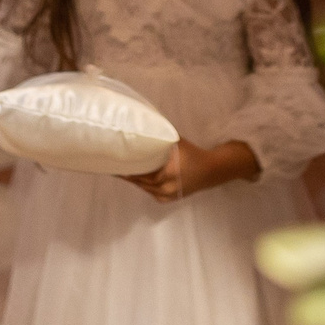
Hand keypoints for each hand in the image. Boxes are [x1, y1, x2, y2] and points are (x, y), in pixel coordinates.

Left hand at [121, 138, 258, 202]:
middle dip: (126, 173)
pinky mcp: (168, 199)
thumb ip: (160, 137)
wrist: (212, 171)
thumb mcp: (176, 142)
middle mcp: (164, 187)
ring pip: (143, 187)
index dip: (127, 167)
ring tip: (120, 169)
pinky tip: (134, 177)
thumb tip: (143, 125)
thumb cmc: (193, 153)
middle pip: (139, 181)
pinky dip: (142, 184)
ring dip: (133, 179)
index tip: (114, 161)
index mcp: (166, 173)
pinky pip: (150, 192)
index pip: (140, 172)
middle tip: (113, 163)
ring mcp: (166, 195)